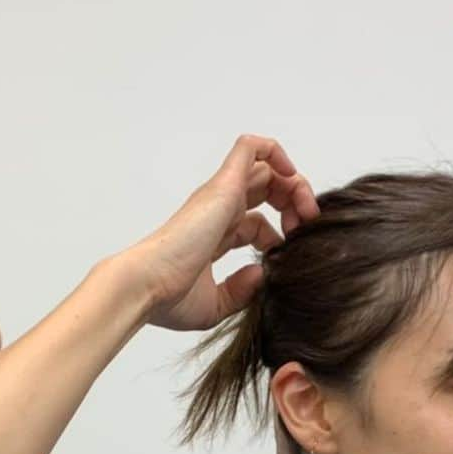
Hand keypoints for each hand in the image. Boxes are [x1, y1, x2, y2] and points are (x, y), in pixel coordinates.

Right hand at [127, 135, 317, 332]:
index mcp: (213, 236)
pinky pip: (250, 148)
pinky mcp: (221, 186)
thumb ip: (240, 291)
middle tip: (305, 228)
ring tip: (306, 211)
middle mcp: (216, 211)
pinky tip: (291, 174)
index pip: (255, 223)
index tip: (287, 257)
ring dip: (293, 184)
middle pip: (264, 190)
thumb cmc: (169, 298)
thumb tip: (261, 273)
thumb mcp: (215, 305)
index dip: (279, 237)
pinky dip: (275, 152)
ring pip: (264, 168)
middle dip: (292, 205)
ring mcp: (218, 196)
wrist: (146, 287)